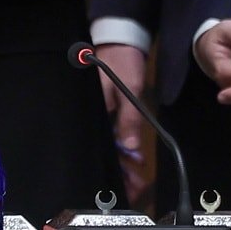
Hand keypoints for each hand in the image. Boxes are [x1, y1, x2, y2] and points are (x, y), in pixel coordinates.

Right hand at [95, 43, 154, 203]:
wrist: (118, 39)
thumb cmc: (120, 63)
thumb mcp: (130, 89)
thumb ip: (129, 118)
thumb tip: (131, 148)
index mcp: (96, 112)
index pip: (105, 147)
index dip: (116, 167)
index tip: (127, 185)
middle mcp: (95, 116)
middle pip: (106, 149)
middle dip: (120, 171)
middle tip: (135, 189)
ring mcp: (100, 113)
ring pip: (109, 144)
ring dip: (122, 161)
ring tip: (136, 179)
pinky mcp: (106, 109)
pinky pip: (112, 133)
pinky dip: (122, 146)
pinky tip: (131, 157)